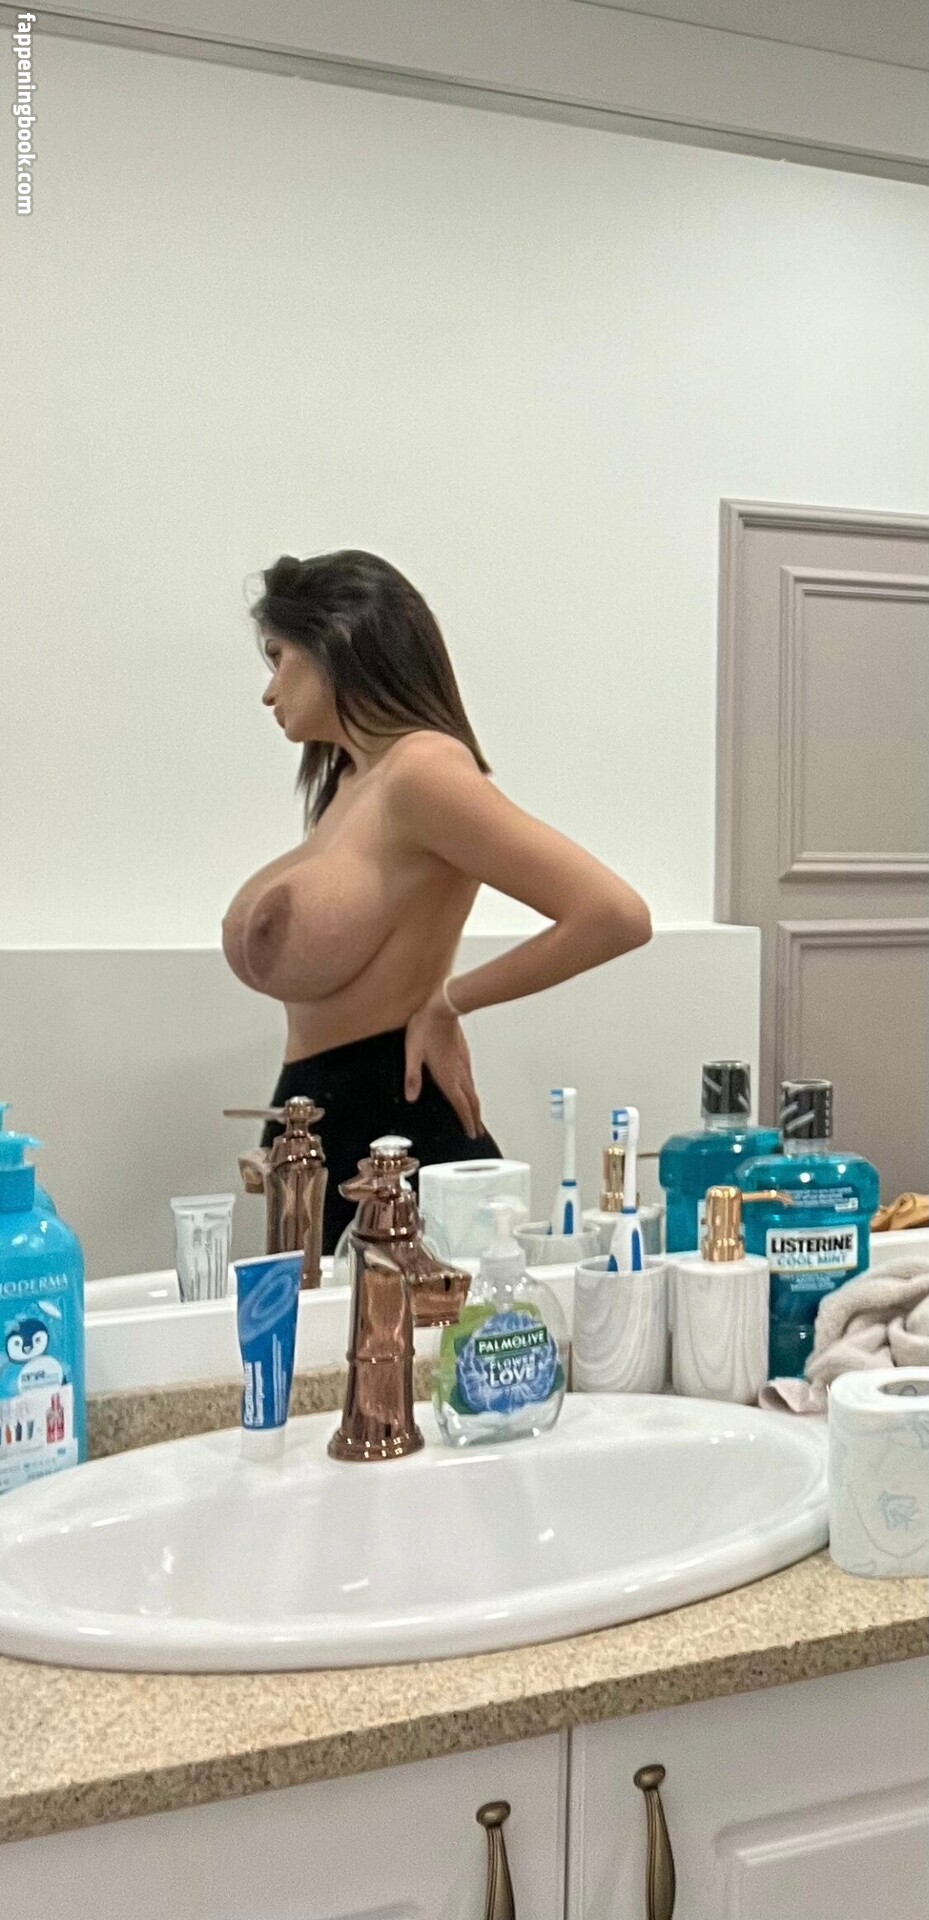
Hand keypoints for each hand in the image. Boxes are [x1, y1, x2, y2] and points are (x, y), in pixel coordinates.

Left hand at [404, 990, 482, 1139]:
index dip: (466, 1121)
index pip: (460, 1104)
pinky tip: (469, 1091)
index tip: (472, 1134)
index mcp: (447, 1075)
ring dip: (475, 1106)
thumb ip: (412, 1076)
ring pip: (473, 1090)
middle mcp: (458, 1072)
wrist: (443, 1005)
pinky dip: (472, 1092)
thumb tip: (411, 1098)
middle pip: (471, 1101)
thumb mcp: (412, 1052)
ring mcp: (463, 1063)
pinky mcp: (464, 1055)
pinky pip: (471, 1079)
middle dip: (475, 1119)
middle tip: (477, 1133)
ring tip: (476, 1117)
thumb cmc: (425, 1027)